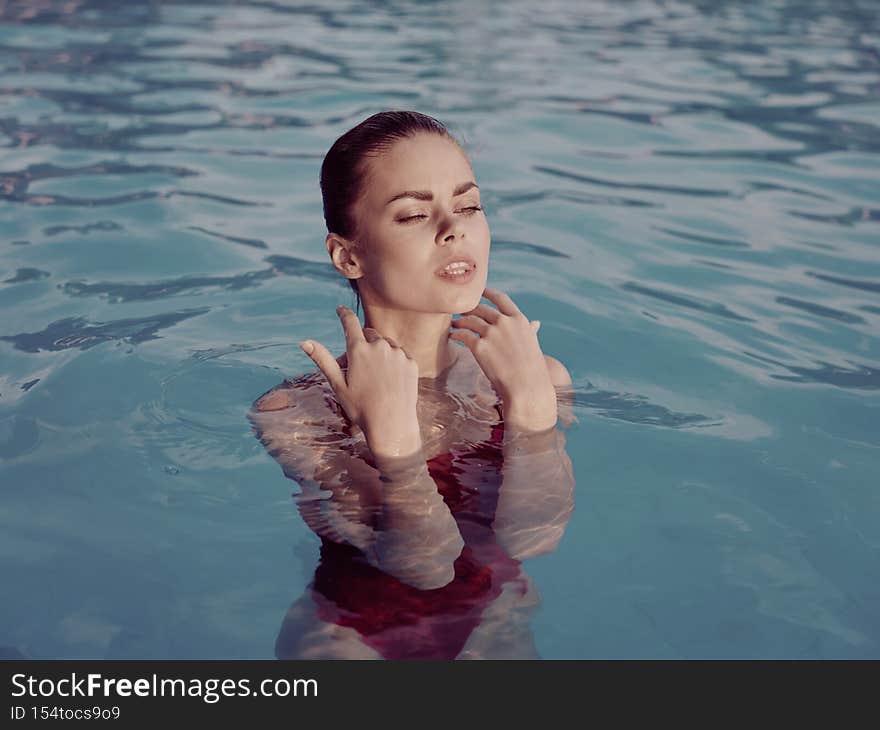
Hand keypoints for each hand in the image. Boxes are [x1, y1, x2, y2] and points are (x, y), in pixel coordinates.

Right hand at [299, 305, 421, 456]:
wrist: (392, 425)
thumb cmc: (361, 407)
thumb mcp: (338, 384)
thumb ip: (323, 359)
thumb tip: (304, 342)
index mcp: (359, 350)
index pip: (350, 323)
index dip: (344, 314)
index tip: (340, 309)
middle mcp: (380, 346)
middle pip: (369, 334)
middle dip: (363, 343)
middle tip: (358, 366)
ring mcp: (398, 353)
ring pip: (386, 344)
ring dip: (380, 351)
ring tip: (376, 376)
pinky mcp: (411, 363)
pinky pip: (400, 355)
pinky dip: (394, 361)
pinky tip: (390, 380)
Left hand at [449, 287, 556, 430]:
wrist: (526, 386)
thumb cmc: (532, 369)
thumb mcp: (533, 344)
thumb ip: (530, 331)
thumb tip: (536, 323)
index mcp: (519, 320)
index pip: (501, 299)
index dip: (489, 293)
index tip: (481, 291)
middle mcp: (504, 323)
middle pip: (481, 308)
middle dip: (470, 309)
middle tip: (462, 313)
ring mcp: (491, 334)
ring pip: (469, 321)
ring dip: (460, 321)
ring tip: (455, 325)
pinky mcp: (479, 347)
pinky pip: (463, 335)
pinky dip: (456, 334)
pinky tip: (453, 336)